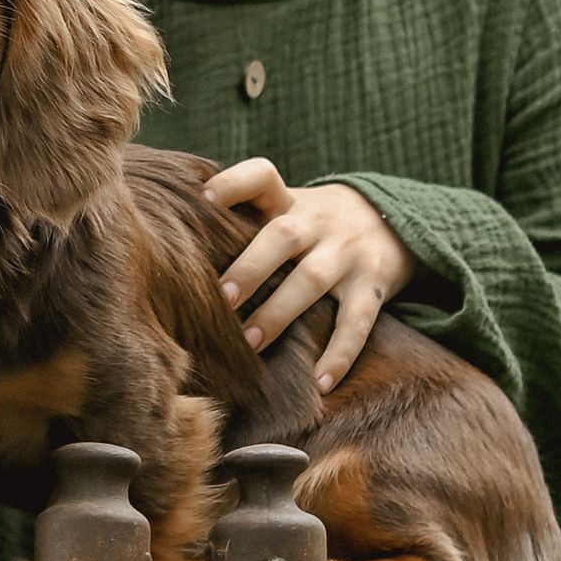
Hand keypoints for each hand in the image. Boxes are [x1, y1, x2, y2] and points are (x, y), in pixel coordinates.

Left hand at [205, 157, 413, 393]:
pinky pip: (358, 323)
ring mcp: (348, 253)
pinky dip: (339, 355)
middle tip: (222, 298)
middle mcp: (318, 222)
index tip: (203, 198)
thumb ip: (242, 218)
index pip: (261, 176)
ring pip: (313, 279)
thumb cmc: (313, 223)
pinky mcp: (374, 287)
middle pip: (282, 236)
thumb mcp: (285, 207)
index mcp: (288, 200)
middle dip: (250, 267)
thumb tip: (170, 238)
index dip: (233, 183)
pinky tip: (318, 383)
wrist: (390, 220)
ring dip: (280, 312)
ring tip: (251, 343)